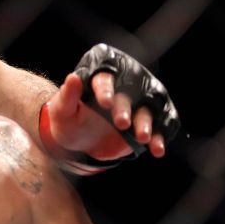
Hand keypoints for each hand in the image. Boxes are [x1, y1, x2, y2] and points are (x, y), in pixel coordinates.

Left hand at [43, 44, 180, 167]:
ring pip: (150, 106)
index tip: (104, 103)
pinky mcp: (151, 118)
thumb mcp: (62, 111)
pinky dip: (161, 136)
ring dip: (147, 121)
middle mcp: (125, 81)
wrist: (84, 140)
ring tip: (142, 137)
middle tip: (121, 123)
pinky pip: (162, 124)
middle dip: (127, 107)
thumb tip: (73, 77)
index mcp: (100, 73)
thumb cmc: (70, 120)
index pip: (105, 75)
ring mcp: (141, 100)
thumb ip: (67, 96)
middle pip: (131, 90)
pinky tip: (157, 149)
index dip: (107, 88)